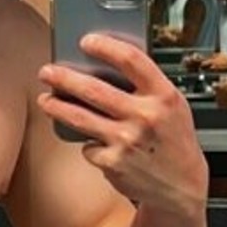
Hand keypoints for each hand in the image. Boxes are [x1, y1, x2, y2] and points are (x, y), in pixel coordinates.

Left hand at [37, 33, 207, 216]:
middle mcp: (145, 116)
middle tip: (47, 72)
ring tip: (46, 100)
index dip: (105, 47)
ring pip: (80, 118)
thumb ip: (148, 88)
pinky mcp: (113, 163)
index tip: (86, 41)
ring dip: (57, 107)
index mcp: (163, 96)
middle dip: (63, 78)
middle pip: (93, 90)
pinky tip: (95, 142)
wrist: (180, 186)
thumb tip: (109, 66)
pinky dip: (88, 143)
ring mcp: (127, 140)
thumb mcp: (173, 107)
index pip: (131, 60)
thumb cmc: (174, 142)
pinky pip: (88, 146)